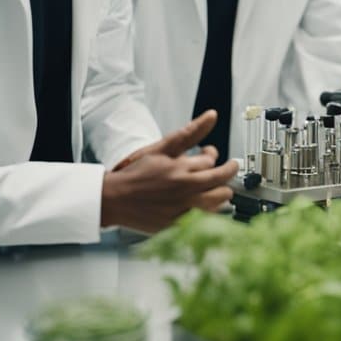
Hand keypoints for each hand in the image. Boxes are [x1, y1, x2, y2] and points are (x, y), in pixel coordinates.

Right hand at [100, 111, 238, 232]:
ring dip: (221, 192)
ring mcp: (183, 209)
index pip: (212, 159)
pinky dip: (208, 210)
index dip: (212, 154)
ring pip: (219, 201)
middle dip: (228, 171)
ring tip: (217, 187)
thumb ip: (189, 133)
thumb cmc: (135, 174)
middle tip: (228, 167)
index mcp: (181, 169)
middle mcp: (185, 189)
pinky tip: (201, 203)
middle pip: (222, 180)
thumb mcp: (161, 149)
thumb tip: (212, 115)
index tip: (209, 153)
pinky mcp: (179, 225)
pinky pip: (206, 219)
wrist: (113, 200)